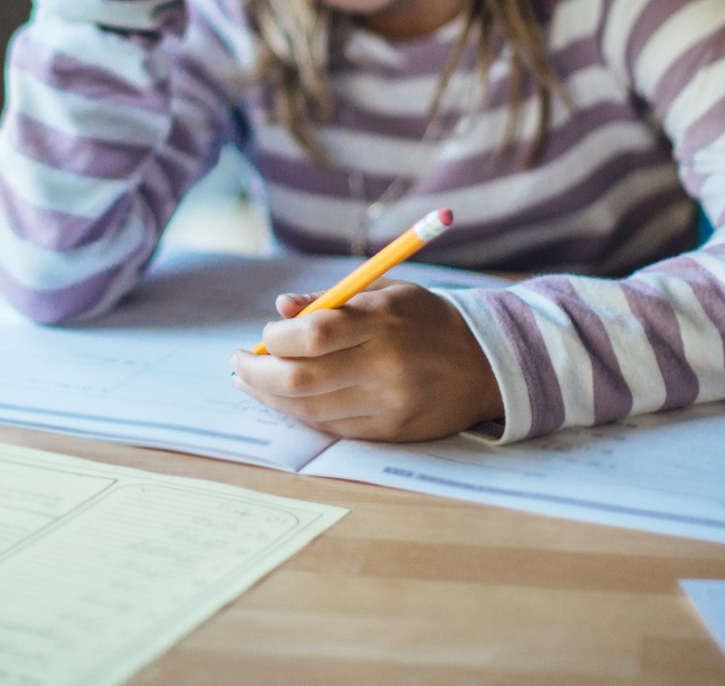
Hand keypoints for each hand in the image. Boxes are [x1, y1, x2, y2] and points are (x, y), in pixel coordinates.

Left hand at [228, 281, 503, 441]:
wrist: (487, 364)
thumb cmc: (426, 320)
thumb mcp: (385, 293)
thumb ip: (332, 301)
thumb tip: (281, 308)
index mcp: (384, 321)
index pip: (314, 333)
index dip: (276, 337)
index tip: (263, 335)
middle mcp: (386, 366)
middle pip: (302, 378)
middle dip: (257, 373)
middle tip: (237, 364)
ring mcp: (389, 404)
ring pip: (311, 410)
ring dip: (271, 398)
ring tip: (251, 383)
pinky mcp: (391, 432)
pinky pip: (332, 428)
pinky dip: (302, 415)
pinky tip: (286, 401)